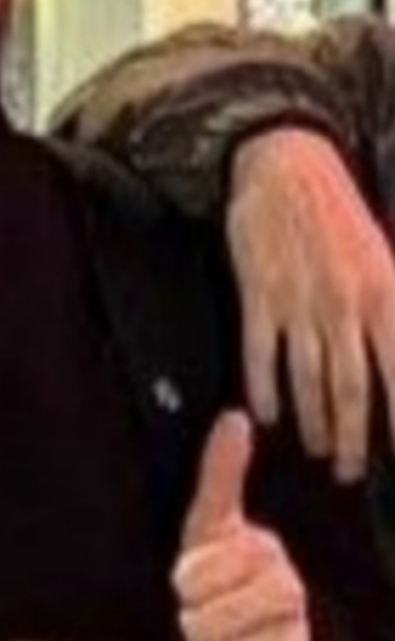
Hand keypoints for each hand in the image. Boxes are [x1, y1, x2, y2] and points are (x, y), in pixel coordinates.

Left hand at [173, 411, 310, 640]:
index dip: (184, 580)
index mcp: (267, 557)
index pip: (192, 577)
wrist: (268, 630)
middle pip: (200, 620)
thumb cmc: (229, 569)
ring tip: (213, 636)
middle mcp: (288, 601)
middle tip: (202, 610)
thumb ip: (221, 473)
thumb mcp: (217, 522)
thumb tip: (235, 415)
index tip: (194, 577)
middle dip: (191, 617)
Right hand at [229, 128, 394, 480]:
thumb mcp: (386, 259)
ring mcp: (298, 303)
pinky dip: (263, 389)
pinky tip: (267, 413)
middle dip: (353, 439)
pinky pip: (261, 354)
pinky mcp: (259, 297)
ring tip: (316, 449)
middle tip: (350, 469)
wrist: (288, 171)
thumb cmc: (341, 216)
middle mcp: (344, 305)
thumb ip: (393, 311)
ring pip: (307, 379)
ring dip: (312, 422)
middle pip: (351, 389)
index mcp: (384, 295)